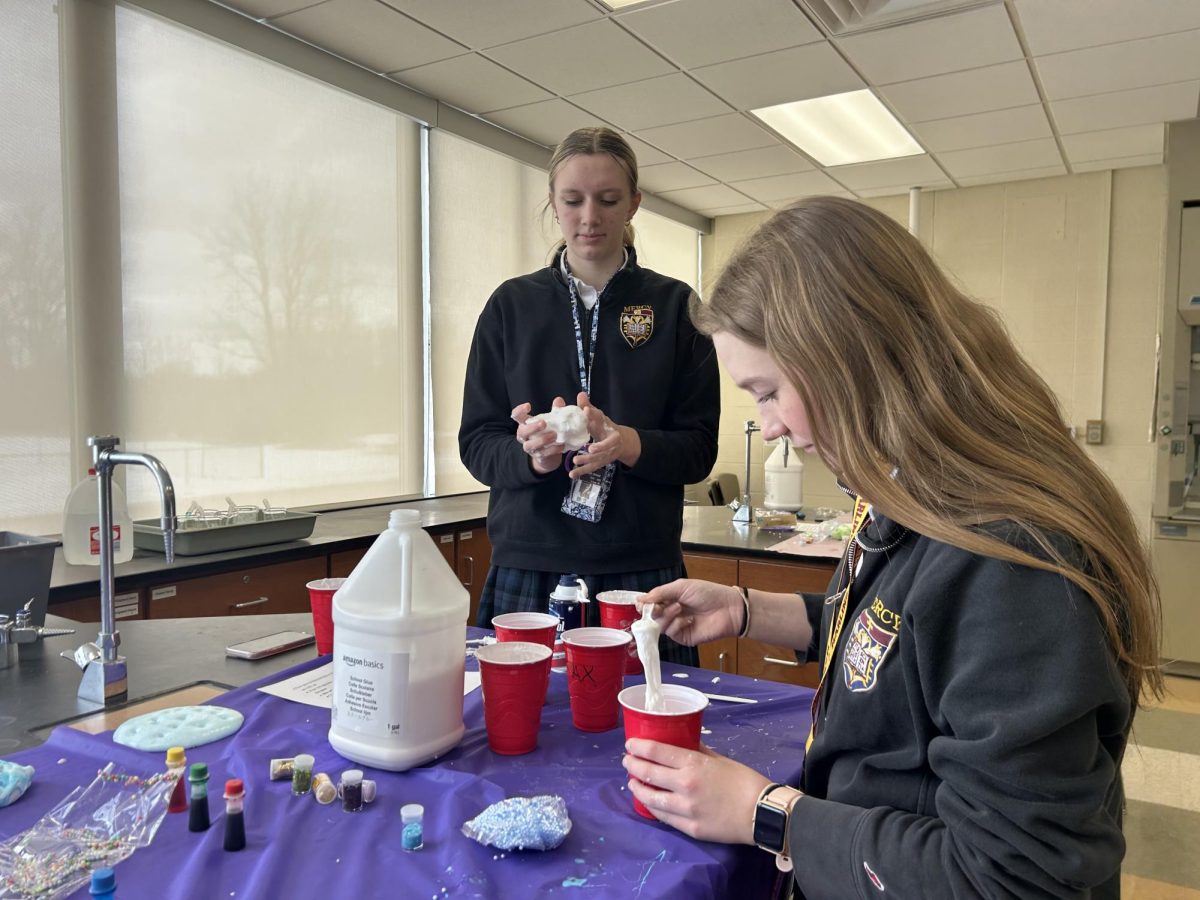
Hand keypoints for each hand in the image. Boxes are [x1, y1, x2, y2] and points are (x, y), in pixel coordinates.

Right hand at [511, 396, 565, 474]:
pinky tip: (561, 445)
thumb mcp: (551, 420)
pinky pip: (543, 453)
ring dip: (542, 440)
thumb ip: (555, 410)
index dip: (519, 410)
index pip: (516, 415)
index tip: (528, 406)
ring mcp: (530, 447)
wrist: (548, 452)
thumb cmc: (547, 431)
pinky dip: (552, 450)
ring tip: (554, 435)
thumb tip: (559, 400)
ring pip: (530, 445)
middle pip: (522, 431)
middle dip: (532, 427)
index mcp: (524, 424)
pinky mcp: (538, 456)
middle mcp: (524, 436)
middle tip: (543, 423)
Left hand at [569, 391, 640, 478]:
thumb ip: (589, 408)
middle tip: (589, 448)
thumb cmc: (606, 428)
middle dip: (599, 447)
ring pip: (599, 459)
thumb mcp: (599, 418)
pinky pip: (592, 468)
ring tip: (576, 460)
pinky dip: (582, 472)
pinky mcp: (602, 463)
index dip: (594, 415)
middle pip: (606, 445)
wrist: (621, 442)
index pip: (603, 419)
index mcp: (610, 427)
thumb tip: (580, 394)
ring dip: (588, 461)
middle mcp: (611, 442)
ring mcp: (607, 454)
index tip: (586, 410)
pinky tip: (572, 475)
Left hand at [622, 740, 769, 843]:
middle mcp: (684, 785)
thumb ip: (698, 752)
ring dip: (638, 788)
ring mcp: (685, 809)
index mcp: (693, 764)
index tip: (630, 745)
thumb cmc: (744, 781)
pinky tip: (649, 802)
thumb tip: (682, 744)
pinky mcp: (690, 828)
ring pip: (651, 799)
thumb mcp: (720, 759)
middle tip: (627, 762)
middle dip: (633, 766)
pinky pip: (664, 817)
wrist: (761, 812)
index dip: (638, 747)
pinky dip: (653, 807)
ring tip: (633, 782)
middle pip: (648, 773)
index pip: (656, 752)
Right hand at [637, 579, 742, 645]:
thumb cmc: (708, 593)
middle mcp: (671, 613)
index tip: (642, 604)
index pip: (650, 604)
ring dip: (666, 616)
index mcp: (670, 599)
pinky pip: (671, 633)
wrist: (728, 608)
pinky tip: (688, 620)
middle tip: (659, 606)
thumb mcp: (682, 587)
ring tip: (679, 608)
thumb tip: (640, 599)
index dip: (644, 605)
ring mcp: (677, 626)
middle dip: (653, 611)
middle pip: (651, 616)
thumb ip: (660, 593)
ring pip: (659, 625)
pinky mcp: (684, 637)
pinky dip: (676, 625)